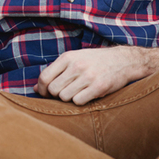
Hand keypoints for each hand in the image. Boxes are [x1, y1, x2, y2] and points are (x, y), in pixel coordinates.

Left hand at [34, 46, 154, 105]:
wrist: (123, 60)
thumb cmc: (94, 61)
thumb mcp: (74, 59)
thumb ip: (55, 72)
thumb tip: (36, 89)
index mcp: (68, 57)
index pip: (44, 77)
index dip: (41, 90)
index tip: (45, 94)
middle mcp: (76, 65)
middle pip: (53, 90)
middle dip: (56, 95)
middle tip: (65, 92)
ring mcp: (88, 76)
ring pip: (65, 97)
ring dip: (69, 98)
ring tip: (78, 92)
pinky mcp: (99, 86)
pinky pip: (78, 101)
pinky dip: (80, 101)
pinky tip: (87, 95)